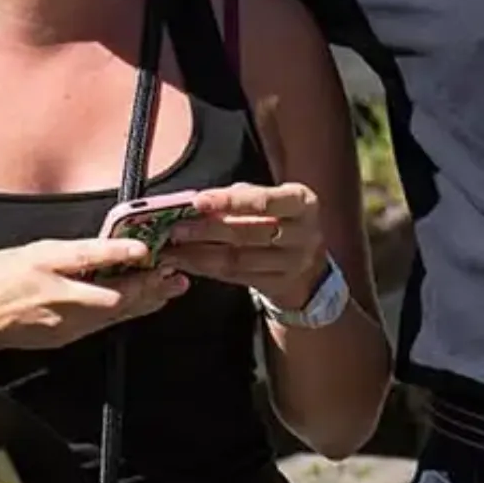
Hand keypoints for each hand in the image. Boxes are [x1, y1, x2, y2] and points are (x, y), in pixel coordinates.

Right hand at [0, 237, 191, 353]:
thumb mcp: (28, 251)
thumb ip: (67, 252)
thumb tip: (104, 248)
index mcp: (44, 264)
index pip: (86, 257)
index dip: (117, 253)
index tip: (143, 249)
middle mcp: (57, 296)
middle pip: (110, 294)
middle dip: (146, 285)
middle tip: (174, 273)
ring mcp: (63, 322)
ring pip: (113, 312)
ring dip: (145, 299)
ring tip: (172, 287)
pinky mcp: (66, 337)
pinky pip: (103, 323)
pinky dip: (127, 312)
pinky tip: (146, 304)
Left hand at [160, 183, 332, 308]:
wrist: (311, 264)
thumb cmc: (282, 220)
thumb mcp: (273, 200)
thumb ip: (240, 197)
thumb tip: (198, 202)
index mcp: (303, 203)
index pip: (264, 201)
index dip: (230, 201)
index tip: (198, 201)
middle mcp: (304, 234)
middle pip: (248, 233)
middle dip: (207, 230)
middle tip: (175, 228)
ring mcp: (293, 264)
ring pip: (238, 259)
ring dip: (199, 254)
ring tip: (172, 249)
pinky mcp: (278, 285)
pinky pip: (235, 277)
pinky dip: (206, 269)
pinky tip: (186, 262)